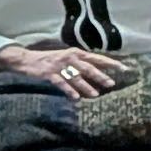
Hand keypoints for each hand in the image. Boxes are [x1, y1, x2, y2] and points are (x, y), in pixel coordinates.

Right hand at [0, 44, 121, 97]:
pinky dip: (68, 90)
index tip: (124, 68)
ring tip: (95, 95)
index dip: (111, 63)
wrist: (25, 60)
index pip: (97, 58)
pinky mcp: (48, 73)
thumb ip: (80, 64)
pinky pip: (61, 83)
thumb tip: (98, 73)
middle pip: (88, 67)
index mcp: (75, 53)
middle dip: (100, 76)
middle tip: (111, 84)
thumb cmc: (48, 60)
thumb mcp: (65, 58)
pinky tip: (75, 97)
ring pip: (76, 77)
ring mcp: (58, 65)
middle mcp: (69, 57)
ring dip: (86, 86)